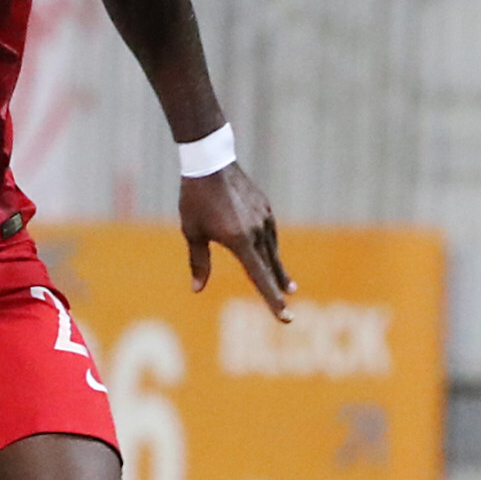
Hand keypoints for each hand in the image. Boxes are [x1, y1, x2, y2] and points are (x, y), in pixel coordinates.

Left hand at [181, 166, 292, 320]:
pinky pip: (269, 234)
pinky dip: (270, 248)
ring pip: (272, 250)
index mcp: (239, 239)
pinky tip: (270, 256)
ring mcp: (264, 218)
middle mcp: (256, 231)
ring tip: (288, 287)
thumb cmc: (195, 199)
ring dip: (277, 269)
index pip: (259, 276)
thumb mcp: (192, 232)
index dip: (271, 299)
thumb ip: (199, 261)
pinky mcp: (265, 209)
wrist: (210, 163)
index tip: (285, 316)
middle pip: (269, 267)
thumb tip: (197, 289)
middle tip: (288, 308)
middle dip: (277, 288)